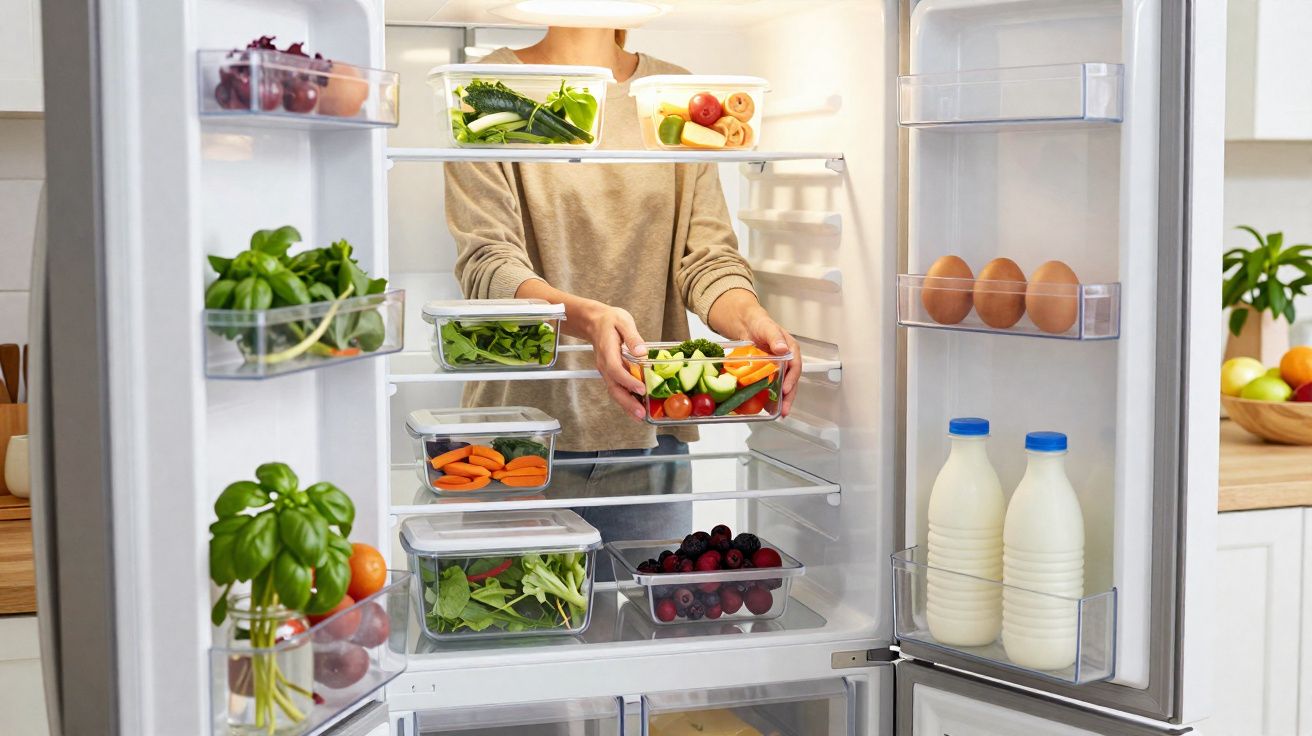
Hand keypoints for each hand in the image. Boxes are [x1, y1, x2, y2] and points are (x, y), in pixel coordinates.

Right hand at [577, 300, 648, 421]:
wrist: (593, 321)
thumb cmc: (609, 320)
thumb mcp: (623, 321)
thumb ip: (632, 337)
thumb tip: (641, 352)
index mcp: (607, 351)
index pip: (616, 370)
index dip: (628, 381)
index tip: (641, 388)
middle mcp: (604, 365)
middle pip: (613, 387)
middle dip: (627, 402)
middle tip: (640, 414)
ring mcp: (606, 371)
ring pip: (614, 391)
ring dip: (626, 405)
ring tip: (640, 416)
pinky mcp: (610, 373)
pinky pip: (617, 388)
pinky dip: (626, 400)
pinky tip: (636, 408)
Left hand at [708, 290, 801, 415]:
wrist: (747, 324)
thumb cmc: (760, 323)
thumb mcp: (767, 327)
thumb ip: (775, 337)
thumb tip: (782, 349)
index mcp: (790, 350)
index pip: (795, 367)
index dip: (792, 380)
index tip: (786, 390)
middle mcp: (786, 361)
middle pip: (791, 381)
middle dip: (789, 397)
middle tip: (784, 410)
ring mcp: (777, 368)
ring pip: (782, 386)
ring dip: (781, 400)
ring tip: (778, 413)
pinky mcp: (767, 373)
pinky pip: (770, 386)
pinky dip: (769, 396)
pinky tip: (765, 406)